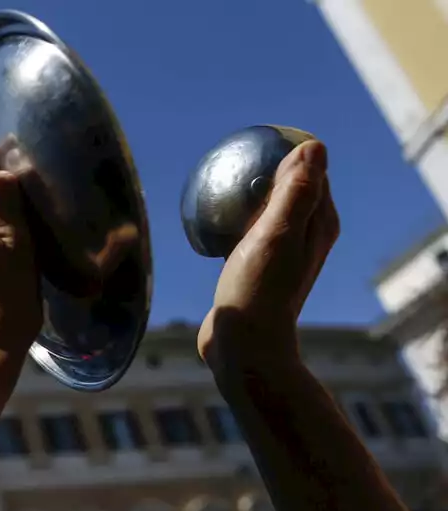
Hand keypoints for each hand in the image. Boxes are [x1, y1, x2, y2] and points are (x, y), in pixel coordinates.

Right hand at [197, 140, 339, 368]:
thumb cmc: (258, 290)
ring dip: (248, 196)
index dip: (289, 151)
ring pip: (267, 210)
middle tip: (232, 159)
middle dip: (267, 169)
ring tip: (219, 186)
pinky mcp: (258, 269)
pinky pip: (248, 231)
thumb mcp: (276, 234)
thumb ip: (296, 192)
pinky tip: (212, 222)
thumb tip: (313, 147)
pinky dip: (235, 220)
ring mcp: (281, 254)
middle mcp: (306, 237)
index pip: (312, 171)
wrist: (242, 345)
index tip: (255, 143)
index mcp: (318, 224)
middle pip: (290, 188)